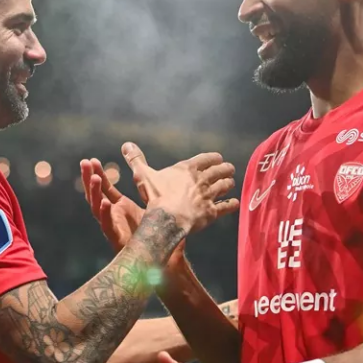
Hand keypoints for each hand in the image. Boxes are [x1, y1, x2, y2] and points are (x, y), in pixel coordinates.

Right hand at [79, 157, 150, 252]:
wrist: (166, 257)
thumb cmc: (159, 231)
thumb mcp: (154, 202)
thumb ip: (149, 186)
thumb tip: (151, 169)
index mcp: (121, 207)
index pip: (105, 188)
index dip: (97, 174)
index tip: (91, 160)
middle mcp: (114, 217)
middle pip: (95, 195)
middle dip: (89, 179)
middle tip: (85, 163)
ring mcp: (114, 228)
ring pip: (97, 209)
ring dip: (95, 194)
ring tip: (95, 178)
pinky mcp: (118, 241)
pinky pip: (108, 227)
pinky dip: (106, 215)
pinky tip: (105, 203)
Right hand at [121, 142, 239, 235]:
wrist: (167, 218)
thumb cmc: (155, 195)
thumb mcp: (143, 174)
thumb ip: (136, 159)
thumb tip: (126, 145)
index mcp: (187, 169)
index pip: (206, 159)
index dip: (213, 158)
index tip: (218, 158)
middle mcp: (202, 180)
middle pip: (219, 171)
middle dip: (225, 169)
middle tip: (230, 168)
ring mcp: (208, 196)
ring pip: (224, 186)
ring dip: (229, 184)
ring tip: (231, 182)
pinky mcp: (211, 212)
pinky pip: (226, 207)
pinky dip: (232, 204)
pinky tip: (235, 203)